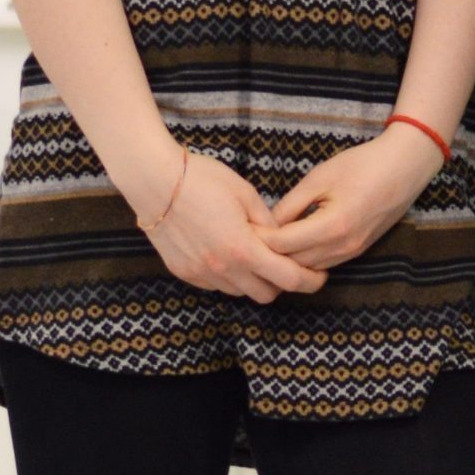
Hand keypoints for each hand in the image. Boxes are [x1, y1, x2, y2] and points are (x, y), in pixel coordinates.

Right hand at [139, 148, 328, 303]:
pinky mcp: (184, 273)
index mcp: (243, 249)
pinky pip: (216, 285)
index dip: (311, 281)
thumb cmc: (203, 180)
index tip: (320, 275)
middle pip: (266, 294)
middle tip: (289, 264)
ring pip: (240, 292)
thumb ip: (270, 223)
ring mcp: (201, 274)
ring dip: (255, 281)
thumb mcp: (246, 194)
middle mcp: (222, 269)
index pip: (288, 279)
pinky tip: (229, 254)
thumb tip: (284, 241)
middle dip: (283, 283)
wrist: (154, 182)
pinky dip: (230, 277)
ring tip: (257, 256)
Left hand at [259, 129, 443, 273]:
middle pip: (294, 262)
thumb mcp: (320, 177)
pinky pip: (324, 263)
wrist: (405, 167)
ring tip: (269, 243)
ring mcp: (352, 251)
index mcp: (332, 226)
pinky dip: (306, 258)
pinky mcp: (358, 250)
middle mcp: (343, 246)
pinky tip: (294, 244)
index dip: (260, 239)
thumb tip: (268, 224)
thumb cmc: (363, 165)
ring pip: (309, 268)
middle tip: (249, 239)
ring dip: (288, 259)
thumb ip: (292, 203)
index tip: (244, 229)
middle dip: (270, 253)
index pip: (283, 244)